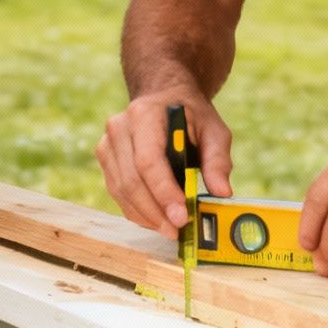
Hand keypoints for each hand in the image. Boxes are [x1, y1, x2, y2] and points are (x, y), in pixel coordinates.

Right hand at [95, 89, 233, 232]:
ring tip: (170, 230)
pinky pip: (117, 192)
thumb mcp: (214, 130)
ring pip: (121, 190)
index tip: (181, 216)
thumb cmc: (191, 114)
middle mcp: (119, 127)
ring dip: (145, 215)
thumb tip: (222, 193)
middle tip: (177, 231)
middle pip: (131, 180)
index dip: (163, 192)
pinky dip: (137, 211)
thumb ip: (218, 161)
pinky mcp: (105, 158)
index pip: (148, 160)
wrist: (164, 96)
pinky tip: (157, 219)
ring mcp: (108, 143)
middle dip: (155, 211)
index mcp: (145, 115)